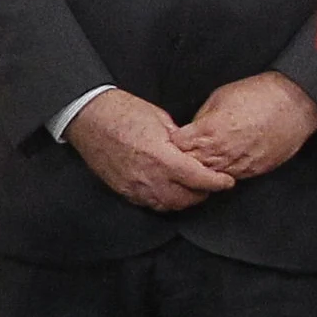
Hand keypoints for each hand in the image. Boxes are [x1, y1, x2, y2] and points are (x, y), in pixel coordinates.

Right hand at [64, 88, 236, 213]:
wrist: (88, 116)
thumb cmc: (122, 111)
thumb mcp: (161, 119)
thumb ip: (180, 140)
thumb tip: (193, 151)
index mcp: (161, 156)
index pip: (198, 179)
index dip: (217, 183)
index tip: (227, 182)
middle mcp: (149, 176)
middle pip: (186, 198)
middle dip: (203, 193)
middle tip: (211, 184)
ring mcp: (134, 186)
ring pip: (169, 205)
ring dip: (184, 200)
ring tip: (191, 189)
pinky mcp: (123, 190)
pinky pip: (150, 204)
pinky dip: (164, 201)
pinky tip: (169, 191)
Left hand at [171, 71, 316, 184]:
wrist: (294, 103)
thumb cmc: (258, 94)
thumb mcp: (218, 97)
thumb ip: (201, 119)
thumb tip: (192, 131)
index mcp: (208, 131)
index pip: (177, 147)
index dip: (173, 143)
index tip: (174, 140)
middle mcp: (221, 153)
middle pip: (190, 166)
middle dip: (184, 160)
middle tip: (183, 154)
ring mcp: (238, 165)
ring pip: (209, 177)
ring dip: (204, 170)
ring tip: (203, 160)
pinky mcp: (254, 171)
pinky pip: (231, 177)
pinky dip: (224, 172)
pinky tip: (223, 163)